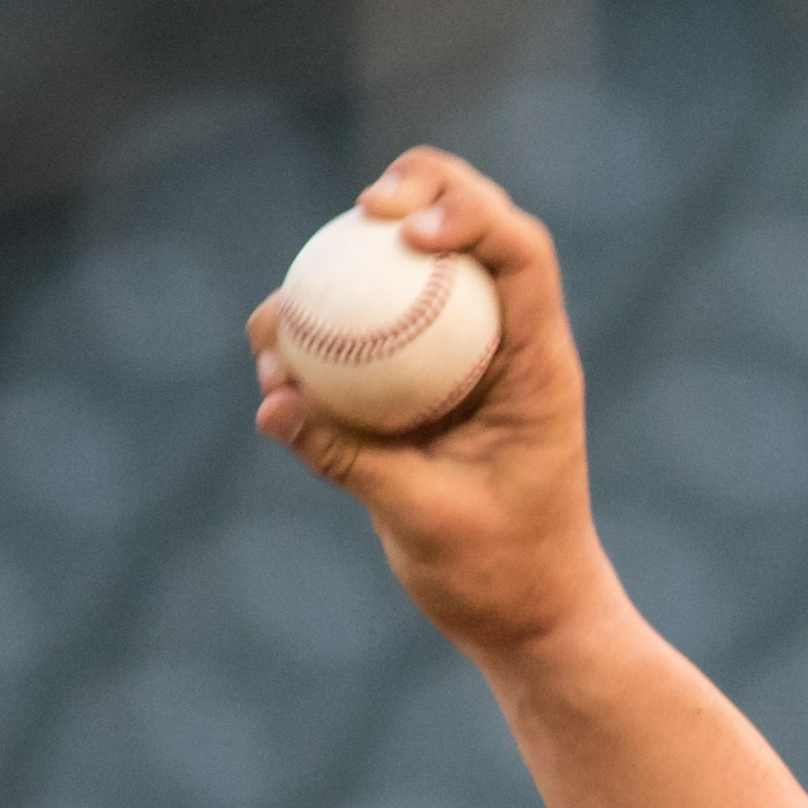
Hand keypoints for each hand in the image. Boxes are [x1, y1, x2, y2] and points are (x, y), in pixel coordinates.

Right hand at [248, 149, 621, 664]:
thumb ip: (353, 460)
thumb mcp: (427, 520)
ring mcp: (456, 363)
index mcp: (535, 366)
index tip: (407, 228)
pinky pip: (361, 340)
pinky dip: (314, 342)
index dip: (469, 212)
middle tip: (360, 209)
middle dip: (416, 189)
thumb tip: (273, 402)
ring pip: (403, 276)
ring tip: (278, 327)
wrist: (524, 618)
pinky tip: (272, 372)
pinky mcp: (414, 390)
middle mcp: (501, 348)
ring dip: (340, 272)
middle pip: (468, 230)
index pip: (520, 255)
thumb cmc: (501, 575)